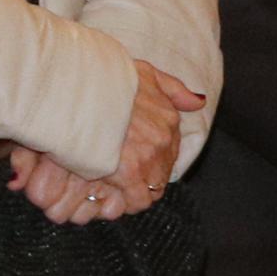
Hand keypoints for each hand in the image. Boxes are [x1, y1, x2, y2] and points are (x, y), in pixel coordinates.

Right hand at [9, 59, 202, 222]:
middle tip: (123, 177)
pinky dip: (128, 202)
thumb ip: (172, 88)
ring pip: (154, 187)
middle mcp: (164, 138)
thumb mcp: (144, 72)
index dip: (152, 157)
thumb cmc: (105, 78)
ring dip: (138, 190)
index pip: (170, 149)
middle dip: (146, 175)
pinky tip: (114, 198)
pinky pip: (139, 200)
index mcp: (168, 117)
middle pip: (163, 170)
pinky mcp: (129, 173)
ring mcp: (149, 156)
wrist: (77, 90)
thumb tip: (199, 103)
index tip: (135, 159)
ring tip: (117, 189)